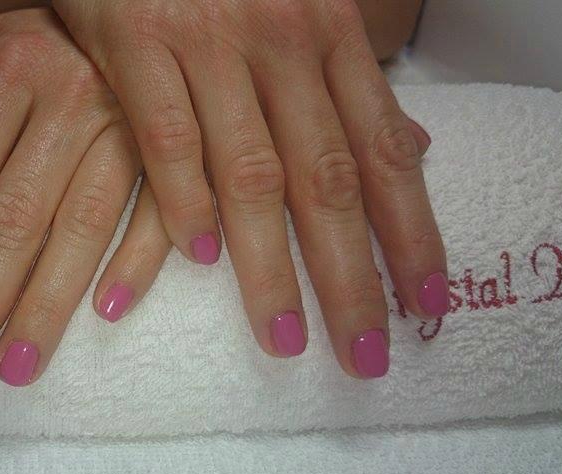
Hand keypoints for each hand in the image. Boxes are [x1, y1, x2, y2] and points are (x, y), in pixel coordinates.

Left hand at [0, 9, 171, 401]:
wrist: (153, 5)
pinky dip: (138, 261)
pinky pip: (160, 212)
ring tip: (12, 369)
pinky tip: (108, 313)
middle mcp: (69, 101)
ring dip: (47, 304)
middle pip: (11, 220)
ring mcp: (129, 129)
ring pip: (81, 228)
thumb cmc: (55, 38)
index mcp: (11, 71)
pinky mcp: (178, 152)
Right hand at [52, 0, 446, 376]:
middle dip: (350, 275)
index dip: (409, 230)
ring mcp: (209, 41)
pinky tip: (200, 259)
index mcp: (329, 36)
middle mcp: (281, 41)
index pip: (382, 149)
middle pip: (326, 178)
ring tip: (286, 337)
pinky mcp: (137, 42)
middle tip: (363, 352)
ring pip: (252, 172)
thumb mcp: (302, 13)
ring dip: (270, 266)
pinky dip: (183, 200)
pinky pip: (166, 136)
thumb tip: (412, 147)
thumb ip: (348, 85)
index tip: (424, 302)